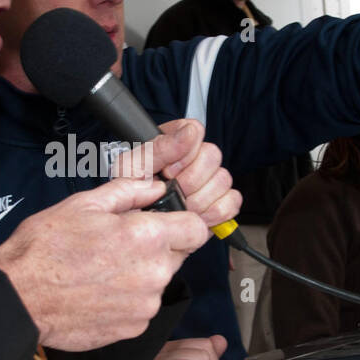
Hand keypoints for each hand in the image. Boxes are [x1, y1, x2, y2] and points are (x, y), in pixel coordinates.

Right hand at [0, 178, 207, 350]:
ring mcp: (145, 305)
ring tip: (102, 270)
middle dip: (157, 247)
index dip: (181, 223)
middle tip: (118, 245)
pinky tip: (99, 291)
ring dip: (141, 274)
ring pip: (159, 282)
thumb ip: (129, 191)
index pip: (196, 229)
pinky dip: (128, 299)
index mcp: (147, 237)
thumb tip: (154, 187)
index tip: (166, 223)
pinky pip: (143, 307)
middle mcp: (154, 273)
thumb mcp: (84, 204)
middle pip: (177, 255)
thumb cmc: (44, 250)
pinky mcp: (134, 328)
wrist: (19, 298)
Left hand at [110, 118, 240, 227]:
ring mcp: (209, 180)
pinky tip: (196, 215)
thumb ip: (159, 148)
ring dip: (200, 199)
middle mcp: (193, 158)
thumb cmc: (127, 196)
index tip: (168, 170)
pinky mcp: (220, 203)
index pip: (194, 130)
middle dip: (190, 180)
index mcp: (172, 142)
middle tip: (173, 191)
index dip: (183, 153)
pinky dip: (215, 212)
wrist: (135, 229)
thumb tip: (188, 132)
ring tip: (181, 206)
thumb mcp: (132, 169)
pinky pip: (232, 201)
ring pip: (223, 179)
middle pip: (212, 155)